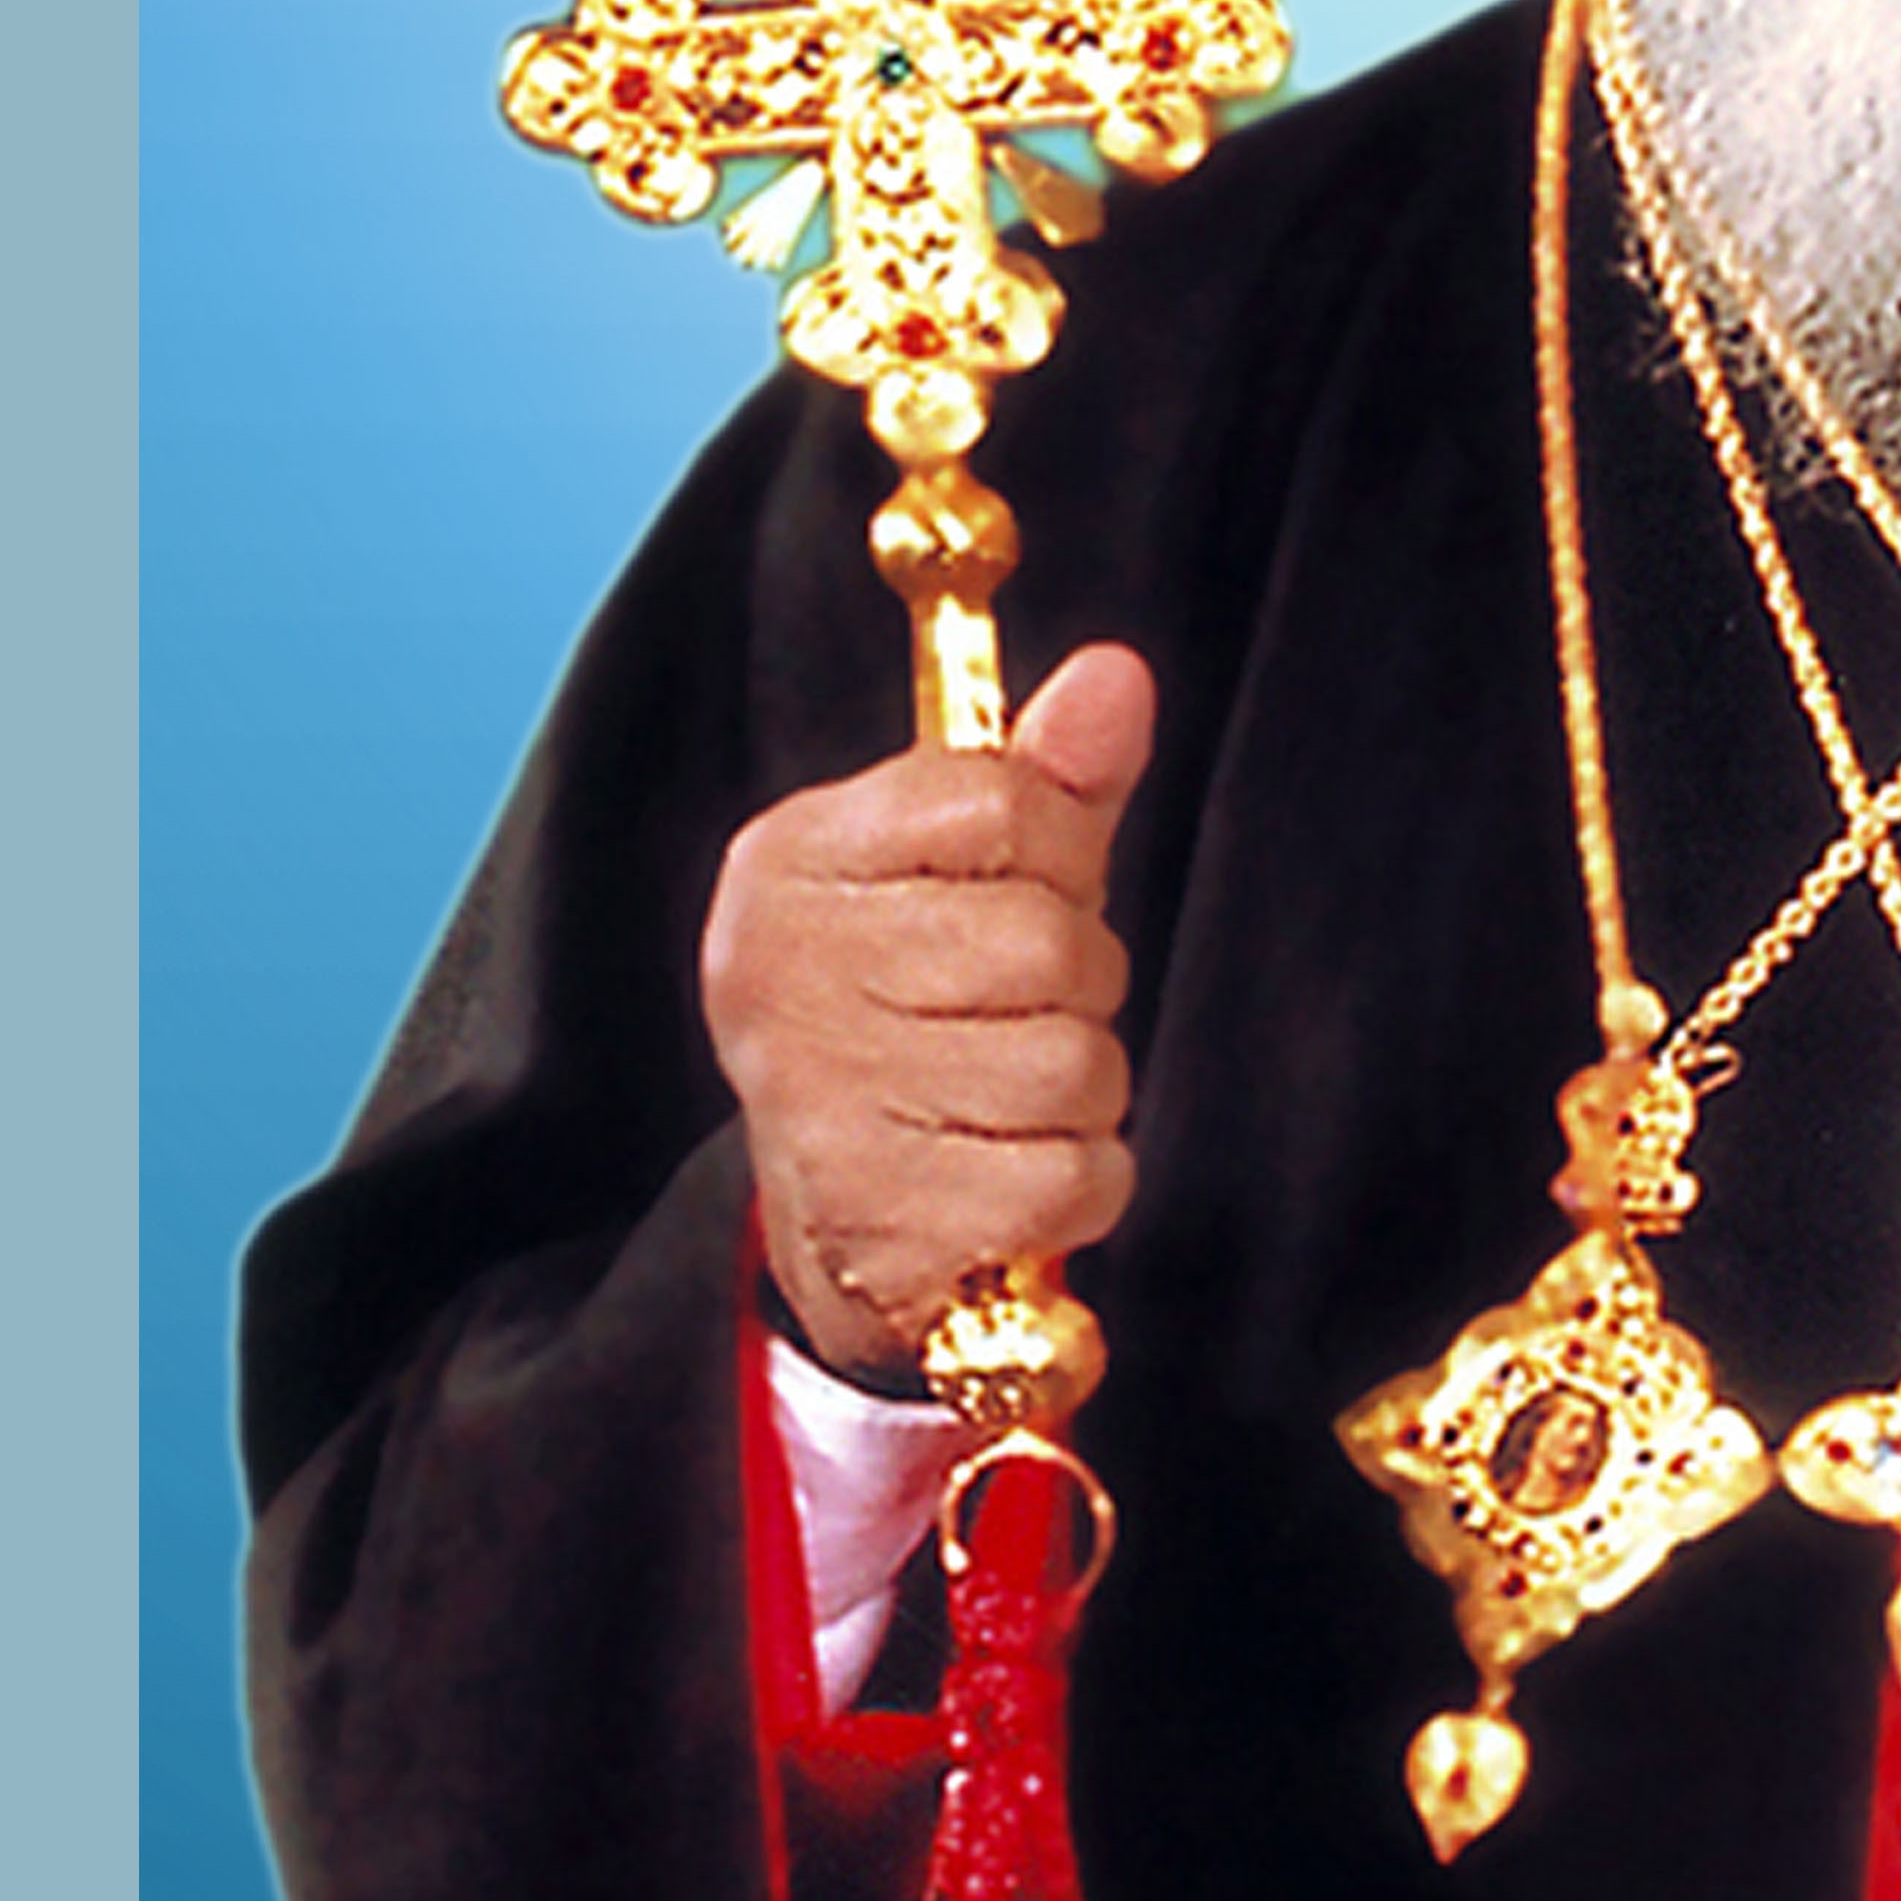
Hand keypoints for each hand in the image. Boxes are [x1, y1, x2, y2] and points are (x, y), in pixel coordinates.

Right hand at [701, 643, 1155, 1380]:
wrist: (834, 1216)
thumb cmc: (913, 1011)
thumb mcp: (963, 876)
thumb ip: (1047, 783)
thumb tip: (1118, 677)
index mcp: (794, 859)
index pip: (1001, 803)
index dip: (1060, 855)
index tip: (1022, 893)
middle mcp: (783, 973)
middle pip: (1048, 940)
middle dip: (1077, 986)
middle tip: (1013, 1016)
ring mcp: (824, 1104)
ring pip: (1076, 1065)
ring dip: (1082, 1091)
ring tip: (1006, 1099)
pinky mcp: (884, 1224)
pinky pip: (1077, 1178)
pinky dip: (1078, 1183)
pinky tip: (1007, 1176)